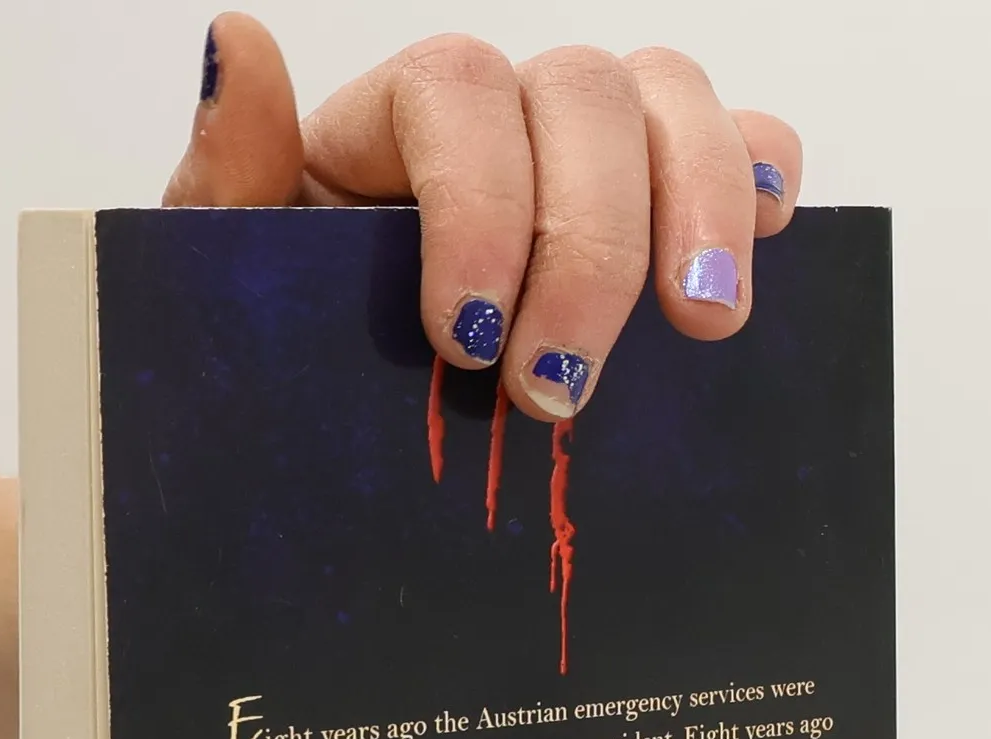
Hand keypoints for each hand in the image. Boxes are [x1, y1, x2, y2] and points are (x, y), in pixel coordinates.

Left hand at [163, 15, 801, 420]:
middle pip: (582, 97)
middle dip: (587, 249)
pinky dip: (759, 175)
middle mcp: (504, 120)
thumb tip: (237, 43)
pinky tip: (764, 242)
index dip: (478, 202)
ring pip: (671, 104)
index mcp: (392, 128)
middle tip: (558, 391)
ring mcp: (593, 158)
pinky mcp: (665, 212)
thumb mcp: (234, 289)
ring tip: (701, 327)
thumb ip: (226, 179)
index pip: (455, 91)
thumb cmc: (291, 361)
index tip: (465, 340)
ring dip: (698, 209)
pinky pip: (738, 144)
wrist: (343, 443)